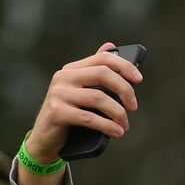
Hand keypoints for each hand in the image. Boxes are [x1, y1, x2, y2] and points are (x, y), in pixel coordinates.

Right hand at [19, 43, 142, 184]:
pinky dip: (107, 126)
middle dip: (124, 90)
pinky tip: (116, 132)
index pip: (102, 59)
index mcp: (72, 70)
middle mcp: (63, 77)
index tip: (139, 79)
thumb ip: (94, 72)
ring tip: (124, 125)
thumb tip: (111, 46)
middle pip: (103, 74)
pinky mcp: (57, 112)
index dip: (124, 66)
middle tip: (134, 106)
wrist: (45, 139)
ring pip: (98, 98)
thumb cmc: (68, 115)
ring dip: (118, 113)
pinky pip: (89, 118)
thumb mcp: (81, 92)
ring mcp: (59, 94)